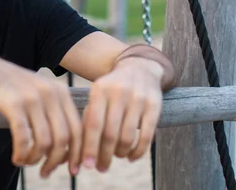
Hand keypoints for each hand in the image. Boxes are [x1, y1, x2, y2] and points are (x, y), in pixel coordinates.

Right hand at [0, 50, 82, 176]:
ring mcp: (33, 98)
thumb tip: (66, 148)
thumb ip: (54, 112)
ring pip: (45, 142)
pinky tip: (17, 158)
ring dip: (36, 159)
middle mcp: (51, 93)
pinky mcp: (14, 104)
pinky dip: (22, 154)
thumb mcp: (39, 93)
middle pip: (64, 138)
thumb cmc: (11, 86)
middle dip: (56, 161)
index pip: (78, 129)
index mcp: (62, 92)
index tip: (72, 170)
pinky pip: (24, 139)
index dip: (77, 153)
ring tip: (26, 162)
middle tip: (45, 173)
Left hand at [81, 56, 163, 171]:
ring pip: (128, 137)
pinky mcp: (154, 105)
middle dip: (105, 155)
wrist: (140, 68)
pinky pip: (147, 136)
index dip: (90, 147)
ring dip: (120, 153)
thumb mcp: (97, 95)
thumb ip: (88, 118)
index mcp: (100, 90)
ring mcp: (138, 98)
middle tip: (101, 168)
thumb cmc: (112, 89)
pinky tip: (131, 157)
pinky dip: (138, 152)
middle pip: (110, 133)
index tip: (86, 165)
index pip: (93, 124)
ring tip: (117, 156)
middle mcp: (119, 92)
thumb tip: (81, 151)